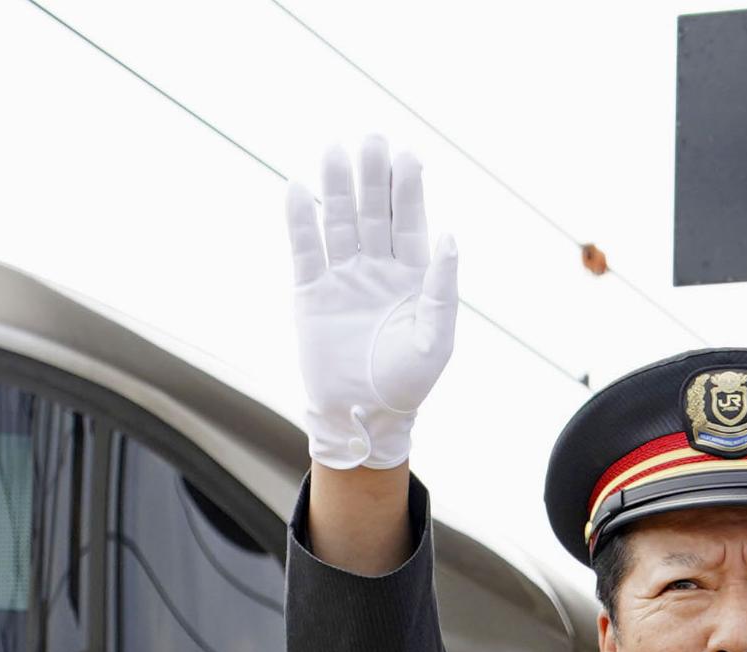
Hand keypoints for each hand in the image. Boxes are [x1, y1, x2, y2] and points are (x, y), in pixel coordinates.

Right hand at [286, 136, 458, 471]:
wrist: (363, 417)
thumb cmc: (408, 383)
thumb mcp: (435, 339)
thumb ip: (443, 287)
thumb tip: (449, 235)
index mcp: (412, 274)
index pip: (408, 221)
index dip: (407, 189)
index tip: (406, 155)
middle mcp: (376, 267)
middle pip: (371, 211)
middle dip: (371, 176)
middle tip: (370, 138)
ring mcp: (342, 277)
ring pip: (337, 222)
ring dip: (336, 187)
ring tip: (334, 150)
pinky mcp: (311, 293)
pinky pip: (305, 250)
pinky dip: (300, 221)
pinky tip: (297, 188)